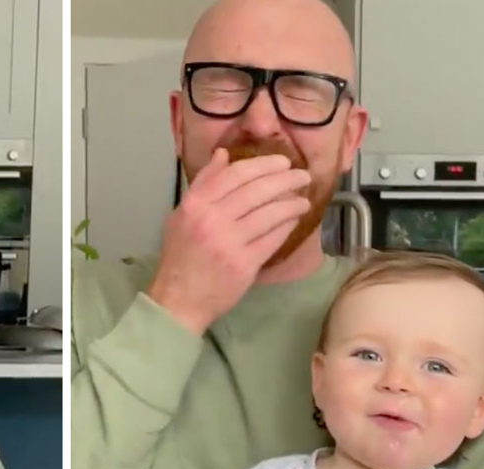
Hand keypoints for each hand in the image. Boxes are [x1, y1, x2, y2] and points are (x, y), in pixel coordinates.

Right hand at [146, 148, 311, 333]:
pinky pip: (273, 237)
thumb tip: (224, 154)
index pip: (235, 174)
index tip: (282, 162)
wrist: (179, 299)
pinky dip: (287, 225)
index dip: (263, 165)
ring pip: (269, 213)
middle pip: (257, 190)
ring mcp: (229, 242)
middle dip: (285, 179)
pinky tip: (293, 220)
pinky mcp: (245, 263)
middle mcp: (211, 219)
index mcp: (194, 204)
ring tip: (303, 199)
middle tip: (303, 176)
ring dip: (292, 203)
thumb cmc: (181, 256)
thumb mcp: (181, 215)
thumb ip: (203, 184)